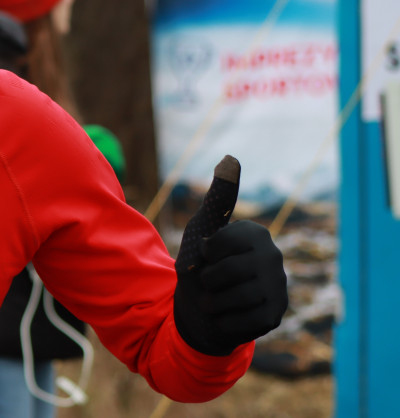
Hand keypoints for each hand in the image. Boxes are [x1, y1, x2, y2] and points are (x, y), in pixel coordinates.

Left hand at [173, 155, 287, 355]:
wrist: (201, 308)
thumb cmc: (201, 264)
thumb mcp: (202, 228)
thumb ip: (218, 197)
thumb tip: (230, 158)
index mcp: (256, 234)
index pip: (216, 244)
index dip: (202, 254)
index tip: (209, 255)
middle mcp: (273, 258)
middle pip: (222, 273)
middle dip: (206, 280)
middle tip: (211, 281)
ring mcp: (278, 288)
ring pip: (231, 298)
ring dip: (212, 302)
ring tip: (216, 298)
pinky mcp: (275, 316)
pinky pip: (239, 321)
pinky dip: (222, 320)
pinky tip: (227, 315)